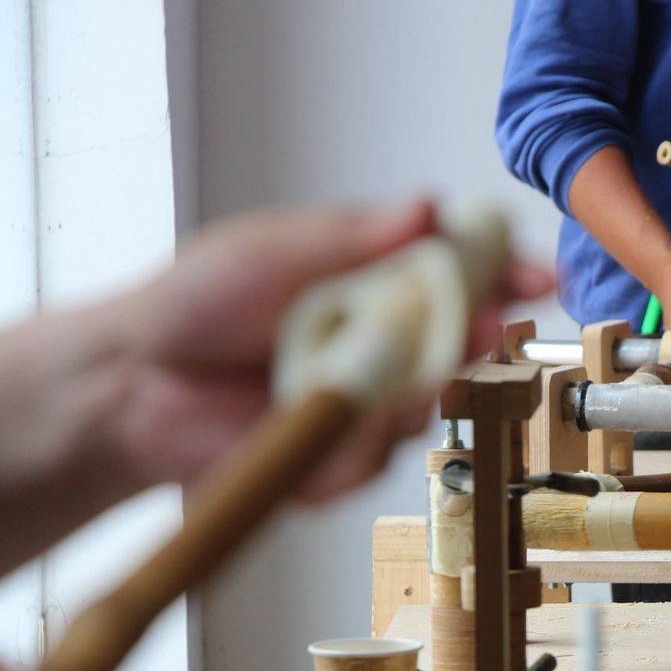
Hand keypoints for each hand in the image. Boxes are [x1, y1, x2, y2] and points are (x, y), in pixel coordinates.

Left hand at [109, 200, 554, 500]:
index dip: (506, 277)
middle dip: (473, 338)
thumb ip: (356, 238)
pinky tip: (305, 431)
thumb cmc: (194, 305)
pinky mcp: (341, 463)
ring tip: (349, 382)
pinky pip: (369, 461)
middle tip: (475, 328)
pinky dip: (345, 448)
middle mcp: (384, 347)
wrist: (131, 385)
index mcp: (378, 286)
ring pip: (421, 410)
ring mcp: (367, 406)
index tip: (539, 276)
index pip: (461, 278)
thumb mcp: (273, 251)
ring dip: (400, 397)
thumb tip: (428, 207)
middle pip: (459, 347)